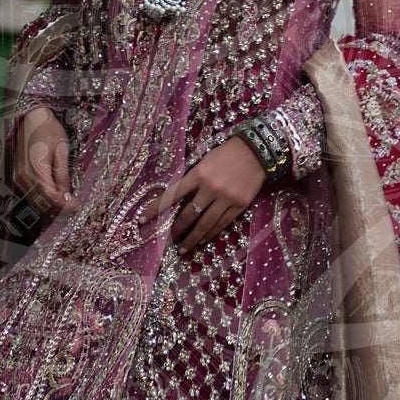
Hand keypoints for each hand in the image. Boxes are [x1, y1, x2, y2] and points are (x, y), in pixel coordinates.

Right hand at [11, 104, 74, 215]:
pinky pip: (30, 191)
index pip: (50, 195)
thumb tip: (66, 194)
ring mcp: (19, 175)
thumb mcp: (61, 150)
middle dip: (58, 206)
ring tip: (66, 202)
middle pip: (41, 200)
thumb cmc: (48, 129)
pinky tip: (54, 194)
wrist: (32, 117)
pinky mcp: (18, 174)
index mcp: (37, 167)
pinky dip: (42, 195)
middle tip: (73, 207)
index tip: (75, 206)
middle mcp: (24, 174)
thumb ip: (62, 174)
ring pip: (35, 197)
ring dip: (50, 203)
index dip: (63, 204)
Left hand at [136, 134, 267, 254]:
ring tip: (184, 248)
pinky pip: (222, 224)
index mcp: (198, 174)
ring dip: (192, 238)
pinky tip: (203, 239)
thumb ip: (193, 180)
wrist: (257, 151)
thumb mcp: (205, 162)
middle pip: (188, 214)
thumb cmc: (227, 154)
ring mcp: (226, 198)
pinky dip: (211, 233)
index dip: (155, 209)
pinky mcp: (239, 205)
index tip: (142, 220)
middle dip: (177, 229)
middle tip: (169, 240)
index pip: (171, 195)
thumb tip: (179, 201)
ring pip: (205, 224)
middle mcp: (210, 187)